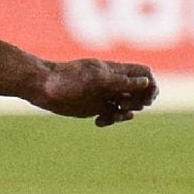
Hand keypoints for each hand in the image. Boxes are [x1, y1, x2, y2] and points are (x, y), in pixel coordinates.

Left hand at [33, 59, 158, 126]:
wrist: (42, 87)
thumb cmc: (66, 79)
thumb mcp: (95, 79)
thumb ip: (119, 81)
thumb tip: (145, 82)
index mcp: (115, 71)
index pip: (145, 74)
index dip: (151, 86)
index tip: (146, 99)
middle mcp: (112, 82)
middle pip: (140, 91)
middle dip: (138, 102)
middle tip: (122, 106)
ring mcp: (104, 95)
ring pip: (127, 106)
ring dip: (125, 114)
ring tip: (110, 116)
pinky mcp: (94, 107)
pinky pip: (112, 115)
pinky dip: (111, 120)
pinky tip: (99, 122)